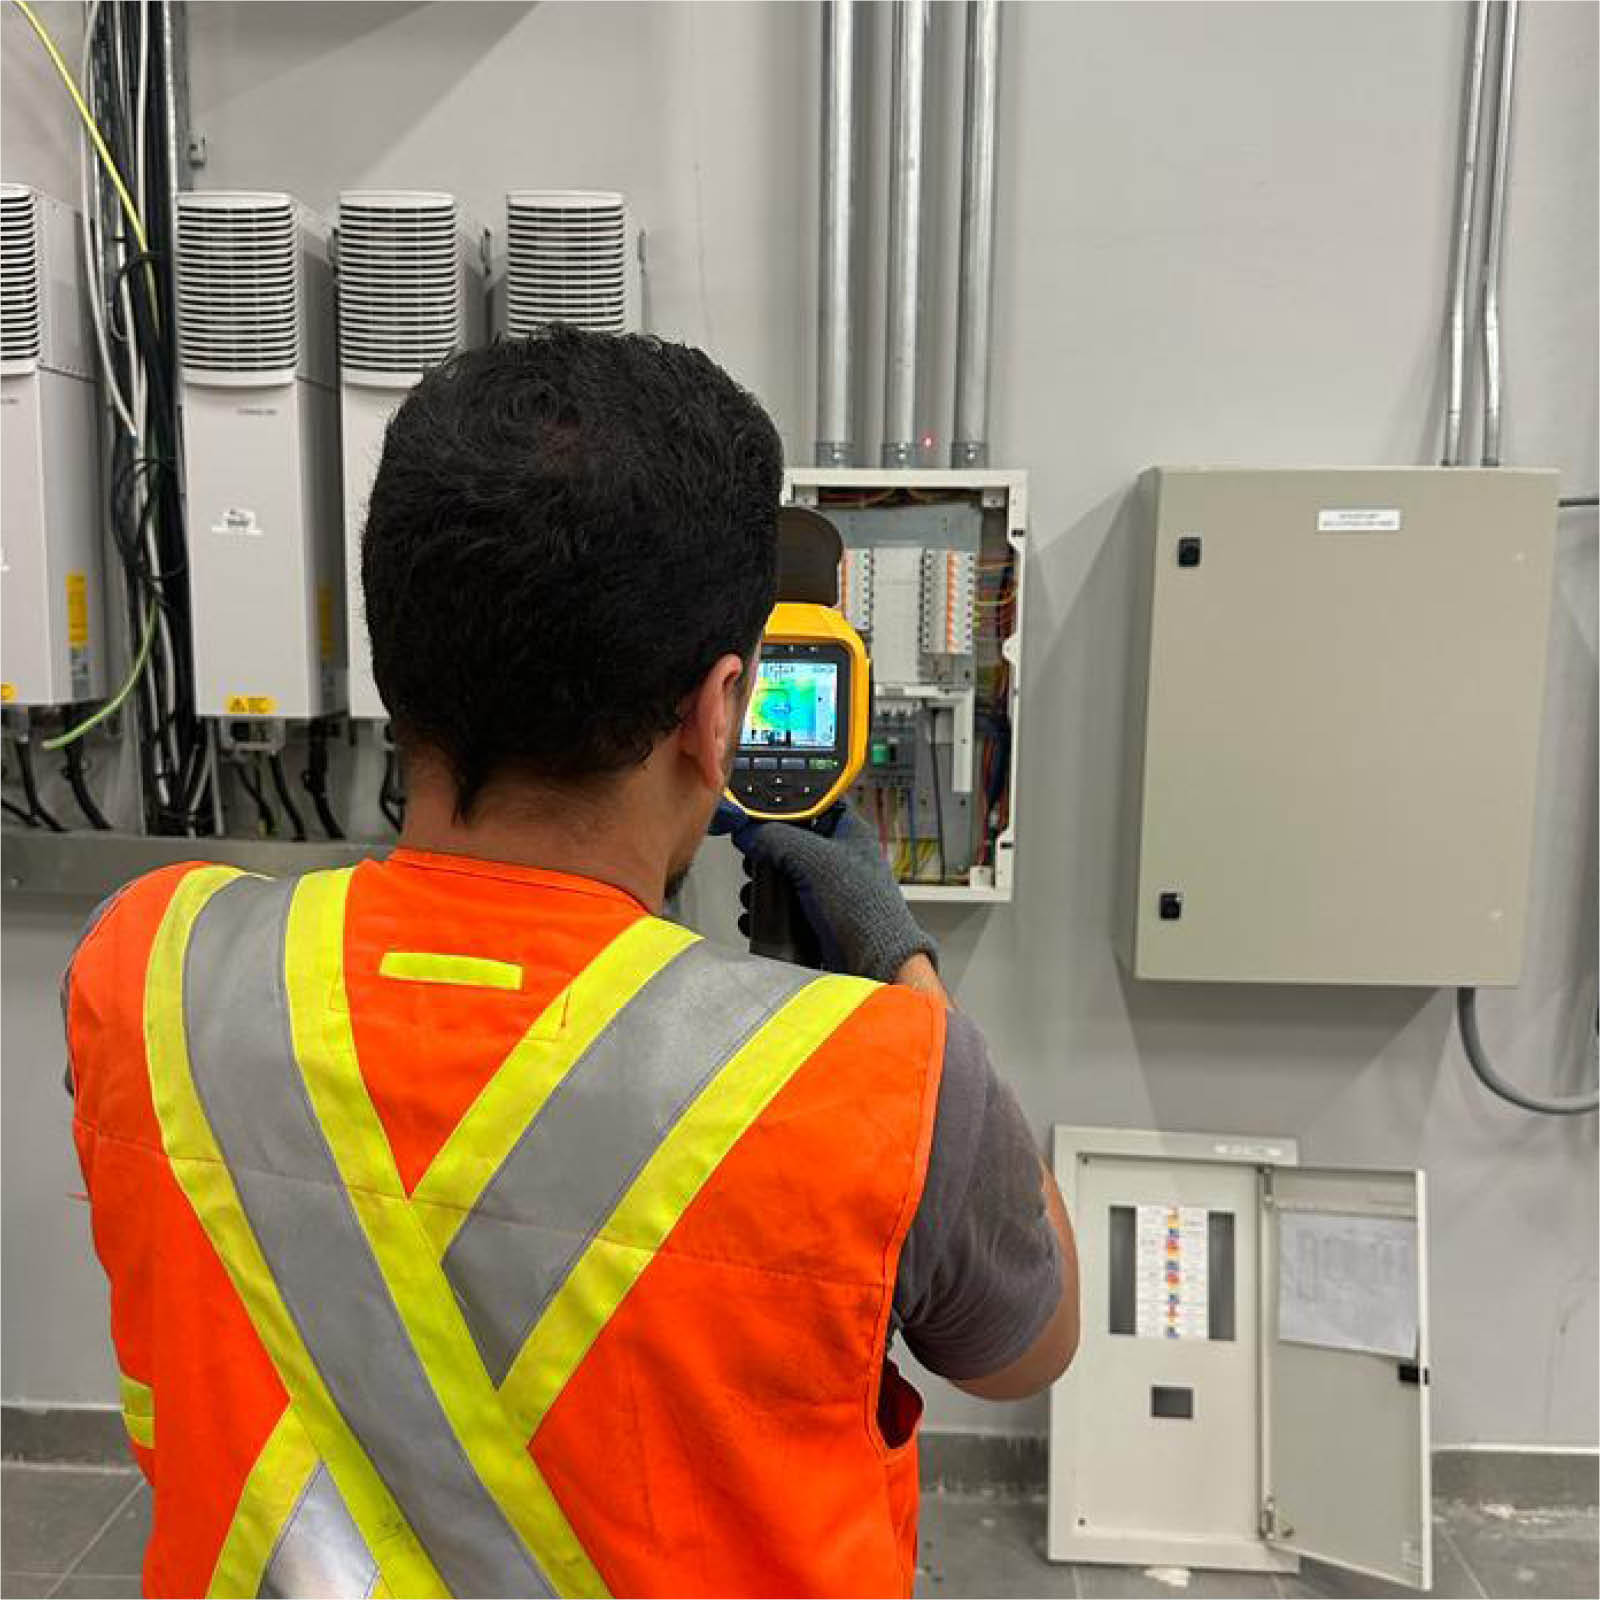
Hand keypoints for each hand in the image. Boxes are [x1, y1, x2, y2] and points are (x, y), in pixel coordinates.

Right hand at [724, 804, 937, 984]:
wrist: (872, 963)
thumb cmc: (862, 908)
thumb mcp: (813, 859)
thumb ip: (775, 838)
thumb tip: (746, 832)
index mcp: (847, 830)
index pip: (812, 801)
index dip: (785, 805)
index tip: (756, 812)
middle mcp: (837, 856)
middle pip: (789, 840)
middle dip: (765, 853)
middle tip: (753, 859)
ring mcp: (826, 888)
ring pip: (782, 875)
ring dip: (760, 885)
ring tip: (752, 893)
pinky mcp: (815, 916)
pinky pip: (781, 906)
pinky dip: (764, 910)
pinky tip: (755, 916)